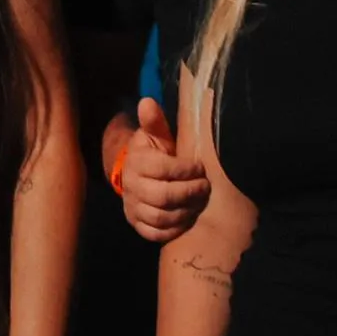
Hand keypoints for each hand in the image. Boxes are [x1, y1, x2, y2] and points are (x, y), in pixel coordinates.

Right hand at [111, 99, 209, 243]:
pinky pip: (154, 234)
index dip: (185, 170)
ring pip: (161, 217)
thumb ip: (155, 122)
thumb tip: (148, 102)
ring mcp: (132, 207)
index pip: (162, 169)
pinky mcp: (136, 223)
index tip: (200, 167)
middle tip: (205, 187)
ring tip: (199, 202)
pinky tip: (187, 218)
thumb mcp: (156, 134)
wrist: (136, 174)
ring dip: (186, 211)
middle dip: (189, 192)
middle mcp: (131, 186)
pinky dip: (174, 229)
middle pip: (163, 196)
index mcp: (137, 162)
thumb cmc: (154, 151)